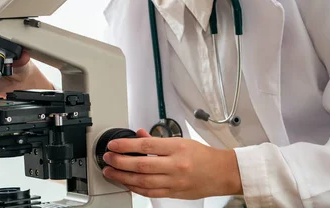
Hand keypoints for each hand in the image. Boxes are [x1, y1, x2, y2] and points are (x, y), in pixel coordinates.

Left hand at [101, 129, 242, 199]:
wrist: (221, 173)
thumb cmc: (203, 156)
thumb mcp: (181, 140)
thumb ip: (157, 139)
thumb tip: (139, 136)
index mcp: (176, 148)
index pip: (145, 146)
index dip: (126, 146)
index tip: (113, 145)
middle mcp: (175, 165)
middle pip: (141, 165)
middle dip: (119, 162)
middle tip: (108, 158)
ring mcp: (174, 182)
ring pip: (142, 181)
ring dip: (123, 177)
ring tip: (111, 172)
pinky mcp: (174, 193)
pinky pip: (150, 192)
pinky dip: (135, 188)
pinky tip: (126, 183)